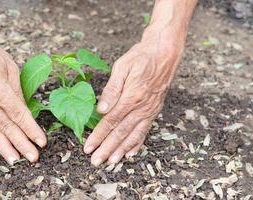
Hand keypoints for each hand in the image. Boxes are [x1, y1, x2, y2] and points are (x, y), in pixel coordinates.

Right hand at [0, 33, 45, 164]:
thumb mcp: (10, 69)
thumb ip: (18, 92)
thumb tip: (26, 112)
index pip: (18, 114)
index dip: (30, 129)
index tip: (41, 141)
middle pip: (7, 127)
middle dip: (22, 144)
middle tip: (33, 157)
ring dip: (6, 148)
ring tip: (16, 161)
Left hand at [84, 24, 186, 165]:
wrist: (164, 51)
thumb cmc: (141, 57)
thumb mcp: (122, 67)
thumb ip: (112, 90)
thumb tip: (101, 110)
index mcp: (132, 96)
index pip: (111, 121)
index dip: (99, 136)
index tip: (88, 147)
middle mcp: (142, 107)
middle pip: (121, 133)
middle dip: (107, 148)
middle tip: (96, 162)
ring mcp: (150, 110)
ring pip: (134, 135)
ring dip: (121, 150)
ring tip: (111, 162)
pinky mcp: (154, 110)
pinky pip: (145, 130)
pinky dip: (138, 143)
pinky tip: (131, 152)